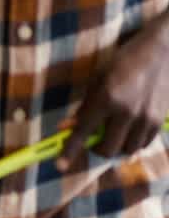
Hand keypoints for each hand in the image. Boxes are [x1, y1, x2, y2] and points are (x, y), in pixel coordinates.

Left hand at [59, 15, 168, 169]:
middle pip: (107, 149)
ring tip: (114, 134)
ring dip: (117, 147)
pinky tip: (129, 131)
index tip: (59, 166)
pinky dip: (133, 143)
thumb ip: (84, 106)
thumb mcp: (98, 79)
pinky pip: (143, 144)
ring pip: (127, 150)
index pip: (83, 131)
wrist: (163, 51)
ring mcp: (145, 117)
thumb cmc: (125, 61)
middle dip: (97, 149)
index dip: (70, 151)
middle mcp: (126, 112)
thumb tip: (65, 128)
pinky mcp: (160, 119)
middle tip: (95, 139)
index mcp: (106, 99)